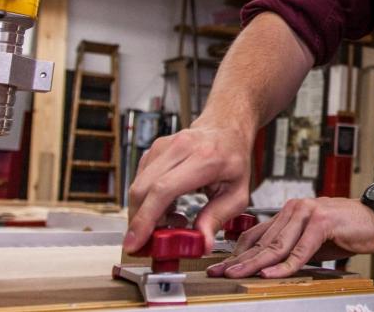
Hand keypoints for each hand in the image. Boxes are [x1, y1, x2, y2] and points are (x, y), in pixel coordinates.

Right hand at [124, 122, 253, 253]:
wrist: (227, 129)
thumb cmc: (234, 159)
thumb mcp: (238, 194)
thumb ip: (217, 218)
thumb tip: (202, 244)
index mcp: (205, 159)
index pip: (164, 189)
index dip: (145, 218)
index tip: (135, 242)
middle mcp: (180, 148)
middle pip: (143, 189)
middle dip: (138, 222)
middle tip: (147, 244)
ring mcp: (164, 146)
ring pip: (138, 185)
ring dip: (144, 213)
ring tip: (170, 223)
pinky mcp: (154, 149)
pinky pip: (141, 180)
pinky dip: (147, 201)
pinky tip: (168, 209)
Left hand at [207, 197, 373, 278]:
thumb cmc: (347, 229)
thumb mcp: (312, 241)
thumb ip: (291, 248)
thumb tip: (267, 266)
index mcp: (290, 212)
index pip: (257, 233)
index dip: (238, 252)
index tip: (222, 267)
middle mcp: (295, 208)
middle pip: (262, 241)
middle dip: (239, 260)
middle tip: (220, 273)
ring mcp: (308, 213)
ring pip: (277, 245)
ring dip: (255, 263)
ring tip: (238, 274)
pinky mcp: (322, 222)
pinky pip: (300, 249)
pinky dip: (285, 265)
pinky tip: (270, 274)